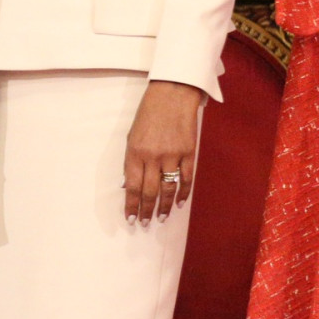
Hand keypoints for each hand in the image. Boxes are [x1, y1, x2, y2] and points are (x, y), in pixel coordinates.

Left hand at [123, 80, 205, 222]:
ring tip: (160, 219)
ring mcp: (172, 155)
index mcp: (135, 151)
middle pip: (150, 191)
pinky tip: (178, 203)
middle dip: (146, 210)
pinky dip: (182, 193)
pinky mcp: (189, 152)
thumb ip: (131, 160)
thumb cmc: (149, 113)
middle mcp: (153, 156)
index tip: (130, 219)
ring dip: (163, 207)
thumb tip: (129, 184)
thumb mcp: (132, 135)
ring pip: (168, 189)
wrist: (172, 93)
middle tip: (145, 224)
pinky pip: (186, 178)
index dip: (131, 205)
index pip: (132, 186)